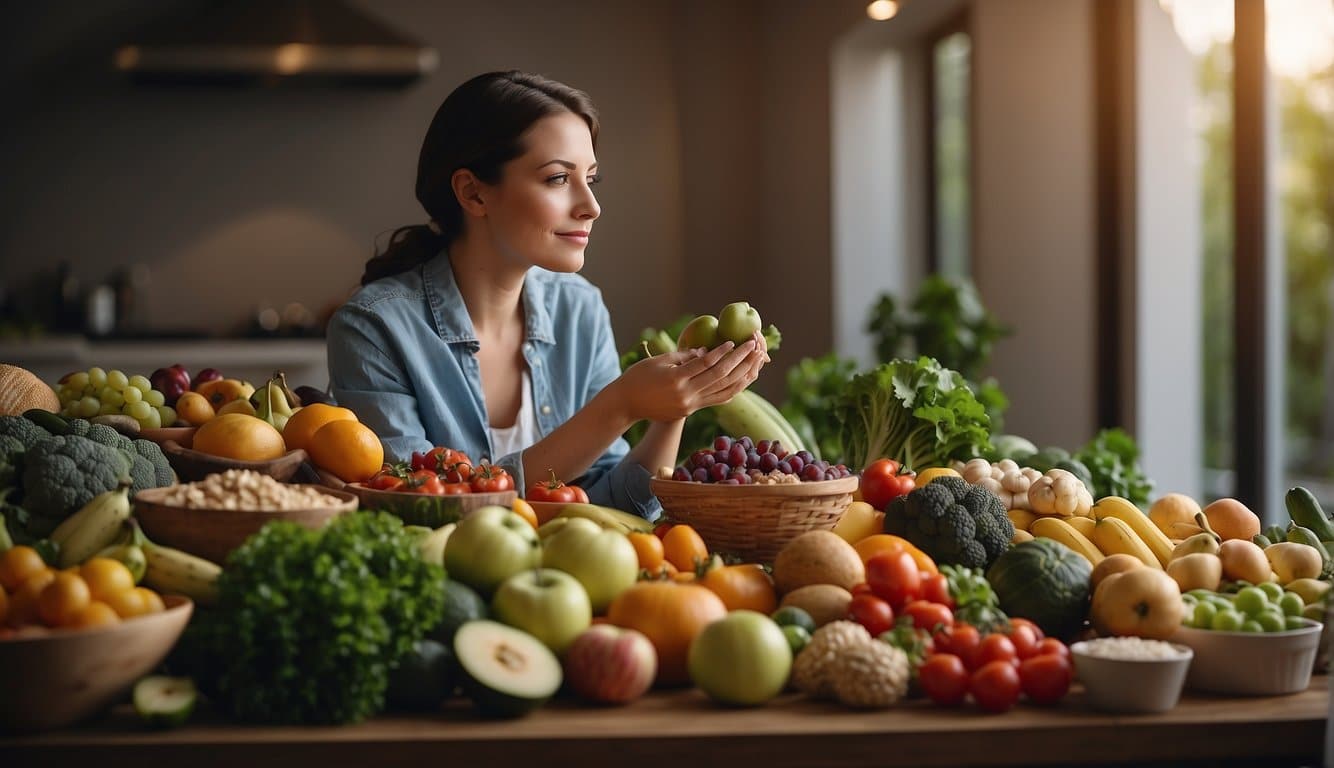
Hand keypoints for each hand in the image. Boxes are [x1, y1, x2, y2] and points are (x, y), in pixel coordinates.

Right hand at [615, 330, 769, 422]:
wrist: (626, 404)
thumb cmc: (638, 377)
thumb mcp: (658, 361)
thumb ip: (684, 356)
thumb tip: (707, 352)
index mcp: (676, 380)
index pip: (706, 364)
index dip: (722, 352)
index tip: (733, 341)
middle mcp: (686, 395)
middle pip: (720, 376)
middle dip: (740, 360)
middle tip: (753, 346)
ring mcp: (690, 406)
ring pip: (725, 390)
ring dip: (743, 375)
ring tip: (756, 361)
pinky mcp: (691, 411)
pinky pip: (718, 400)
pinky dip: (733, 389)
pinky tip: (744, 378)